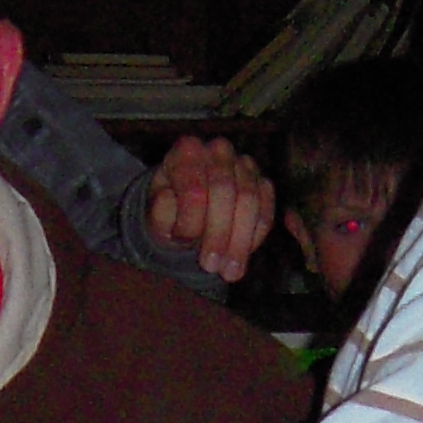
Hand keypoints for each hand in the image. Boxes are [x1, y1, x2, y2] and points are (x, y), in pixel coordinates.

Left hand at [147, 134, 275, 283]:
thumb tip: (167, 198)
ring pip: (249, 201)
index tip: (183, 244)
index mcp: (187, 151)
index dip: (191, 219)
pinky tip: (242, 258)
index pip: (194, 186)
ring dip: (240, 241)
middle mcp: (219, 150)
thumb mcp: (155, 216)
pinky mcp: (263, 184)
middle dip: (218, 234)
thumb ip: (159, 211)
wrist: (188, 212)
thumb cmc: (170, 212)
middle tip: (211, 267)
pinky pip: (266, 210)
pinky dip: (256, 237)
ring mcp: (245, 165)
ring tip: (229, 272)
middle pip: (225, 191)